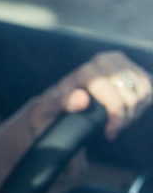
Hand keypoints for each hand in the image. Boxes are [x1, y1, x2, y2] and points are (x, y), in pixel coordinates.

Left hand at [33, 51, 152, 139]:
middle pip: (130, 97)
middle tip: (114, 127)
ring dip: (134, 112)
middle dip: (125, 117)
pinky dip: (143, 103)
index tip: (110, 131)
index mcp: (84, 71)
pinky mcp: (132, 67)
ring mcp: (120, 62)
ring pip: (142, 94)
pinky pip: (149, 89)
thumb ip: (62, 102)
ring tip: (119, 120)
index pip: (112, 95)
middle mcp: (103, 61)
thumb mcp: (50, 106)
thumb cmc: (57, 105)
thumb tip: (81, 99)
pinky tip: (128, 110)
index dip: (115, 115)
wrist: (68, 97)